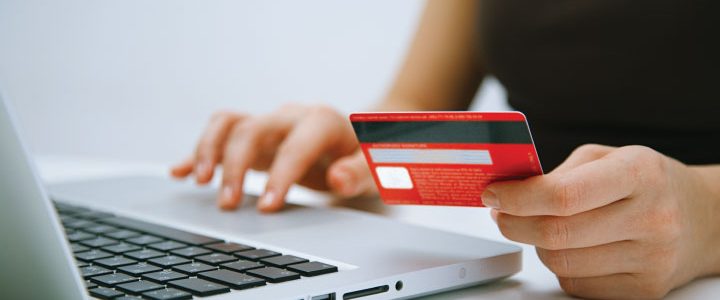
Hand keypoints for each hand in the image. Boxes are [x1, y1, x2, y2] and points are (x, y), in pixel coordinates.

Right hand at [170, 104, 374, 211]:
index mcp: (324, 121)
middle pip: (253, 128)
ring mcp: (271, 124)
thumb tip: (338, 179)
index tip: (269, 206)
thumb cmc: (371, 156)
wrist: (362, 140)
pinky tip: (178, 171)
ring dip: (208, 149)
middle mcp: (292, 117)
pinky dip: (198, 150)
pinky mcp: (257, 136)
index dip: (281, 174)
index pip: (297, 144)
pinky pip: (221, 132)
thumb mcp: (380, 168)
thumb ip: (362, 173)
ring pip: (229, 122)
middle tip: (228, 204)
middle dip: (235, 166)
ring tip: (198, 181)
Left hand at [482, 144, 719, 298]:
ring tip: (539, 227)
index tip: (494, 195)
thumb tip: (509, 191)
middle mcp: (650, 218)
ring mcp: (650, 259)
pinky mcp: (644, 290)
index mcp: (639, 174)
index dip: (517, 198)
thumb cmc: (648, 182)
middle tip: (501, 213)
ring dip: (537, 246)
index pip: (563, 195)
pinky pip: (577, 285)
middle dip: (514, 224)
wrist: (703, 218)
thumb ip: (559, 172)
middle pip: (556, 234)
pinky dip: (562, 267)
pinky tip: (570, 248)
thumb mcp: (608, 157)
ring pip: (561, 263)